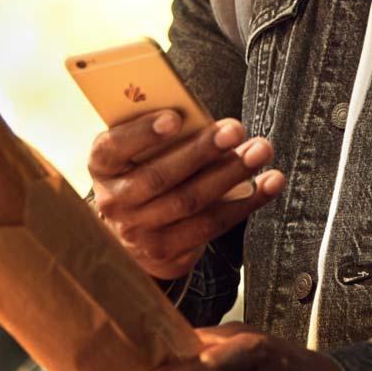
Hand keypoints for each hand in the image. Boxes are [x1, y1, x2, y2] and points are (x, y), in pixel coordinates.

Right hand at [89, 112, 285, 280]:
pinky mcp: (167, 252)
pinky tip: (269, 183)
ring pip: (191, 202)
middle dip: (203, 151)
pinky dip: (246, 203)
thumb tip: (204, 119)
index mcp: (102, 166)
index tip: (175, 118)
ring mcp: (138, 232)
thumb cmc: (143, 170)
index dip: (142, 133)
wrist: (131, 230)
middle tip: (235, 129)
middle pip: (161, 176)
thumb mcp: (137, 150)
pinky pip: (211, 226)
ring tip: (260, 151)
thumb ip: (160, 134)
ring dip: (231, 175)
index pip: (114, 147)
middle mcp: (114, 202)